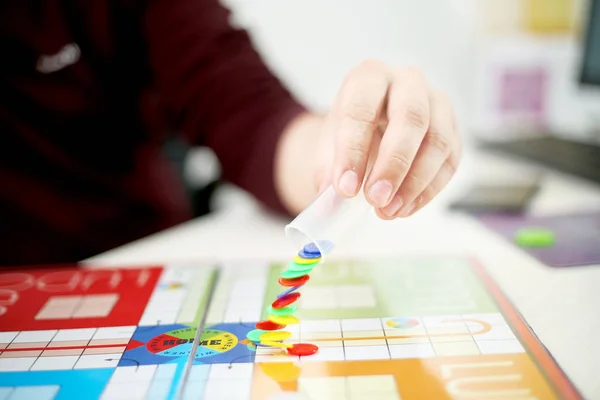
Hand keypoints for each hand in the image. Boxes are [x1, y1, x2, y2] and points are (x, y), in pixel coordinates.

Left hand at [317, 60, 460, 218]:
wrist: (368, 132)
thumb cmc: (348, 136)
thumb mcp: (327, 148)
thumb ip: (328, 174)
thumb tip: (329, 206)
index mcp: (369, 77)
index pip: (362, 108)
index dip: (353, 151)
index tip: (345, 189)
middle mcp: (407, 82)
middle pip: (411, 117)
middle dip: (394, 164)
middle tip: (376, 200)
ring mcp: (436, 104)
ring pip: (438, 141)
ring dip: (414, 182)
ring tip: (389, 211)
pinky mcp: (453, 130)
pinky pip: (449, 162)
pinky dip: (428, 190)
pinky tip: (405, 208)